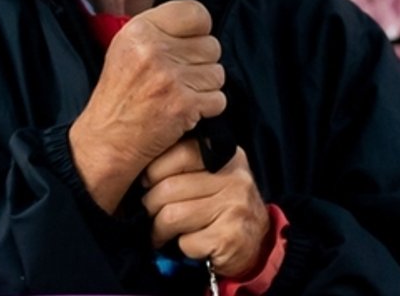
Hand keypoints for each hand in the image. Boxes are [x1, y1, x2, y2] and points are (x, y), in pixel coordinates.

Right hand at [68, 1, 226, 210]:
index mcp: (140, 30)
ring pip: (217, 73)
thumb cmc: (118, 97)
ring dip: (205, 87)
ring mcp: (170, 78)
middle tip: (179, 77)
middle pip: (211, 45)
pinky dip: (207, 108)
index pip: (196, 13)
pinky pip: (218, 99)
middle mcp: (154, 50)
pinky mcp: (183, 105)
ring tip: (180, 94)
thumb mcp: (126, 48)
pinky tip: (185, 111)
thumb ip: (160, 30)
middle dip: (201, 63)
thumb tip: (199, 20)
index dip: (199, 30)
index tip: (191, 43)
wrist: (106, 142)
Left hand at [140, 143, 273, 278]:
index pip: (180, 152)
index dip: (154, 172)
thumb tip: (144, 163)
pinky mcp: (229, 237)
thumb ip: (188, 164)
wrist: (255, 244)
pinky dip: (180, 247)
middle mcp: (235, 178)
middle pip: (168, 187)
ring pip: (171, 216)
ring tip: (163, 232)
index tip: (149, 184)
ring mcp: (234, 207)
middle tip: (153, 213)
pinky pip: (185, 241)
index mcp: (228, 156)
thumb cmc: (223, 208)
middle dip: (151, 205)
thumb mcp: (214, 177)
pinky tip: (188, 245)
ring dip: (160, 230)